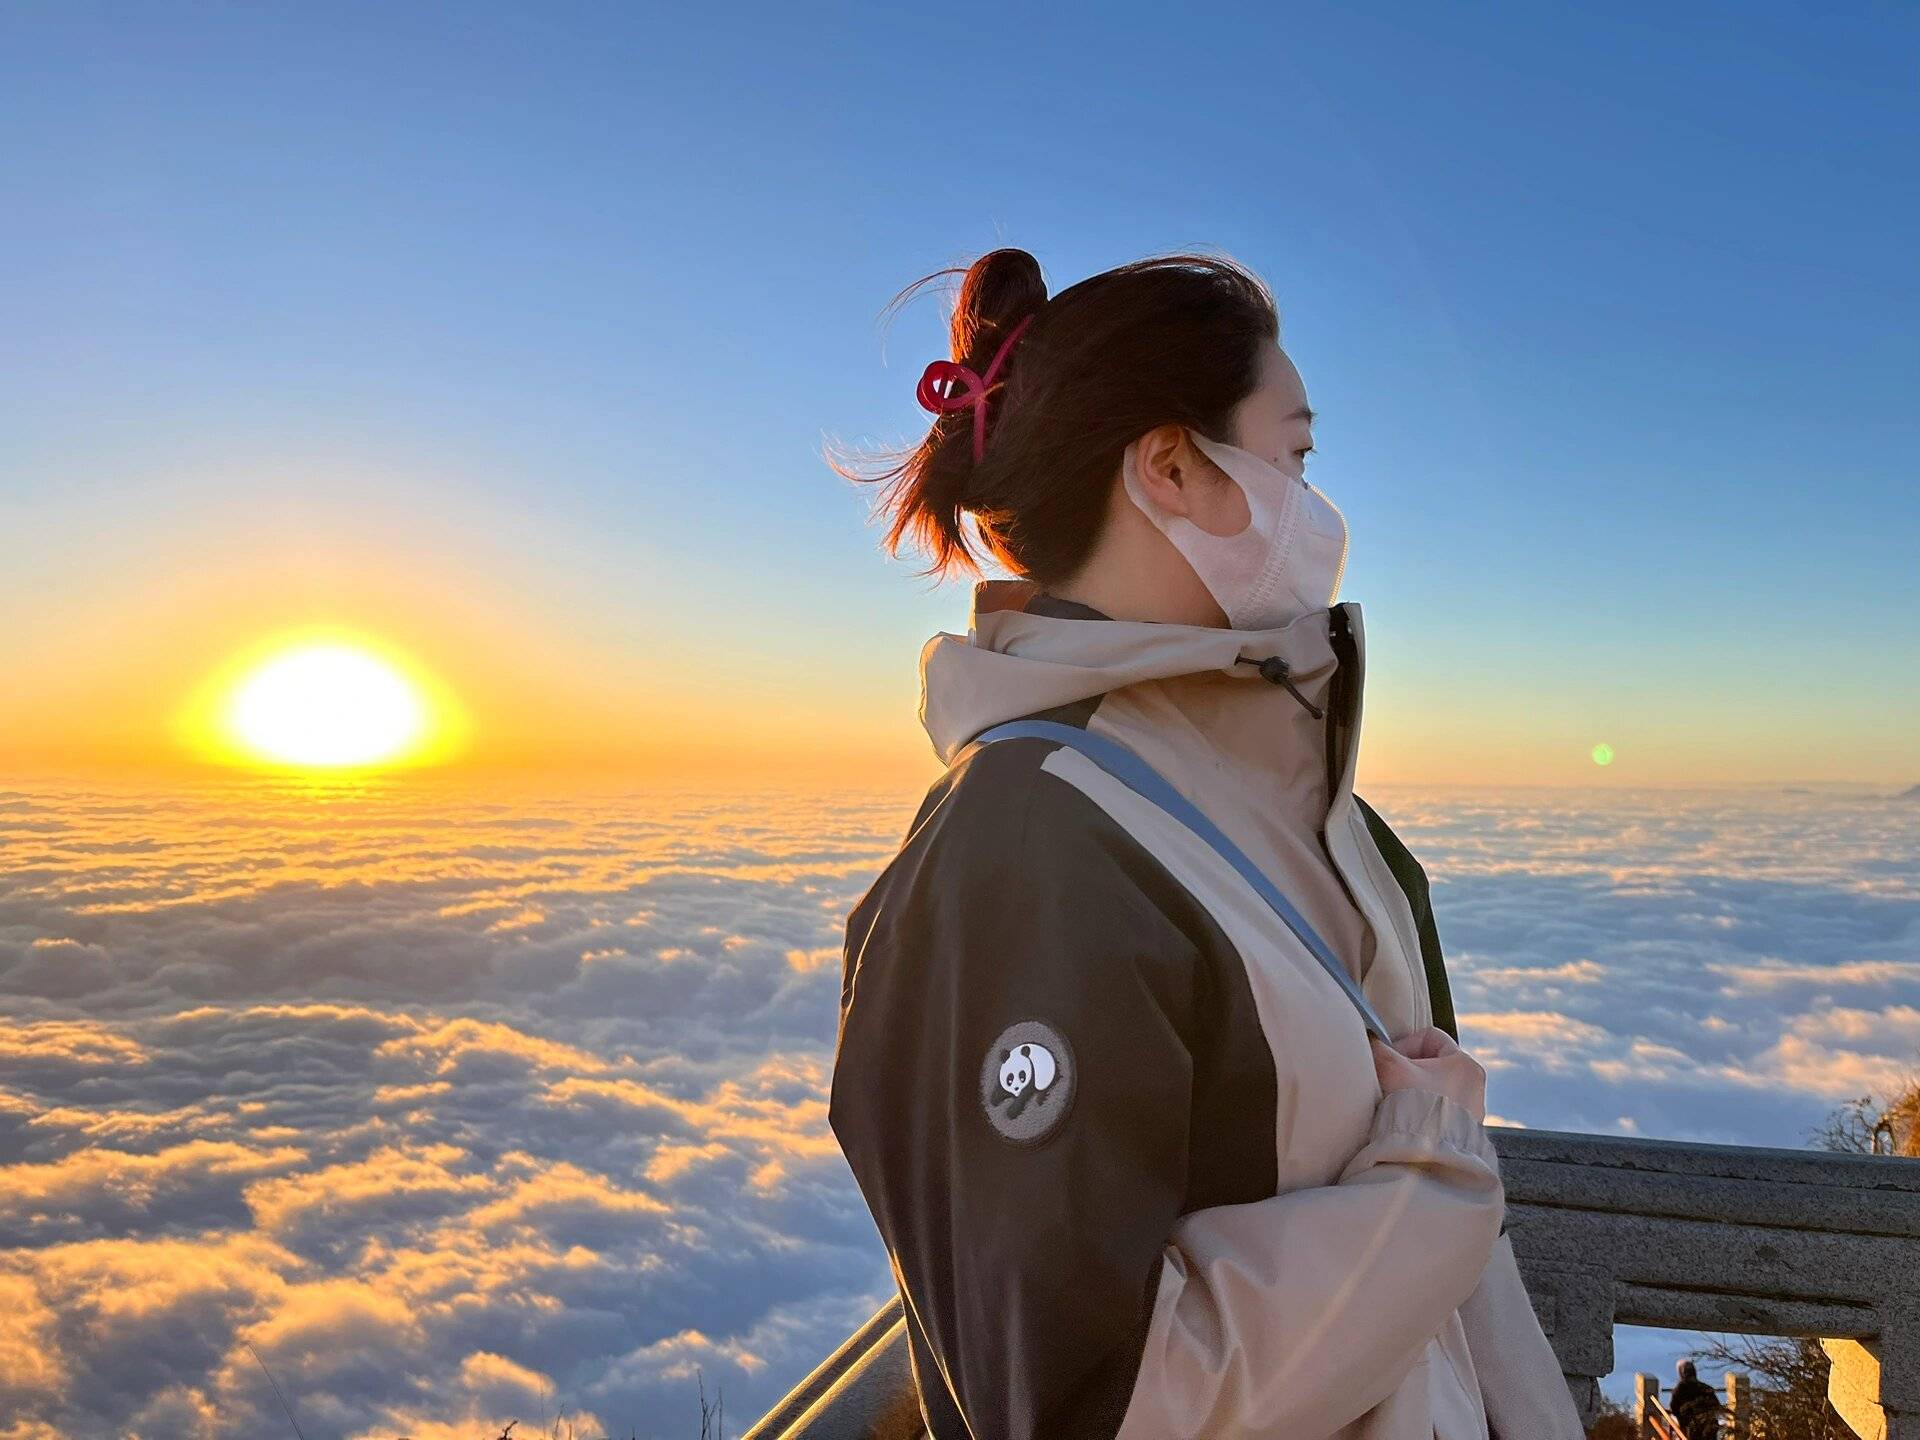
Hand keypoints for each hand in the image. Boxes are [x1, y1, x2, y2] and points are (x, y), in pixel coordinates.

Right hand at [1369, 1025, 1487, 1123]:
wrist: (1426, 1156)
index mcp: (1464, 1063)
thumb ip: (1377, 1047)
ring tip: (1398, 1106)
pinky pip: (1438, 1113)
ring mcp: (1471, 1111)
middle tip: (1391, 1084)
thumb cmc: (1413, 1108)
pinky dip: (1422, 1114)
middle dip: (1407, 1072)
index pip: (1429, 1037)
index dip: (1404, 1045)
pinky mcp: (1464, 1134)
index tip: (1391, 1063)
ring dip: (1413, 1093)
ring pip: (1433, 1089)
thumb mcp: (1389, 1069)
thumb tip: (1369, 1037)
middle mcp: (1474, 1085)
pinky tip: (1409, 1123)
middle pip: (1431, 1064)